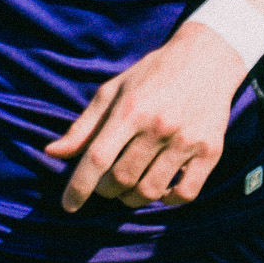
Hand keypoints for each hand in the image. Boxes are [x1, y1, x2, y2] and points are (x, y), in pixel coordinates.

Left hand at [42, 22, 250, 210]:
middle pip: (122, 179)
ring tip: (130, 188)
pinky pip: (186, 193)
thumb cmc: (152, 74)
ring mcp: (187, 140)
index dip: (78, 187)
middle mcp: (159, 126)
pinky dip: (169, 201)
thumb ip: (84, 125)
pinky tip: (163, 191)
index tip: (68, 206)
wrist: (208, 57)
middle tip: (107, 185)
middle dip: (106, 191)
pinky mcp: (211, 149)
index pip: (97, 158)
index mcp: (130, 109)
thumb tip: (52, 153)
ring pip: (151, 191)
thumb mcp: (113, 91)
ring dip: (133, 199)